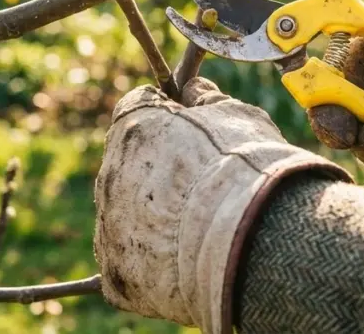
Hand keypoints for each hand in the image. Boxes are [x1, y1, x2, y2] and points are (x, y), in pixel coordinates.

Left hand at [94, 79, 349, 331]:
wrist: (255, 241)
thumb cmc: (249, 170)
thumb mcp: (237, 116)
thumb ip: (206, 98)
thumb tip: (192, 87)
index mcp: (133, 127)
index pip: (136, 107)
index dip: (165, 115)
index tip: (189, 127)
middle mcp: (109, 174)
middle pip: (130, 165)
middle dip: (159, 170)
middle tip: (203, 186)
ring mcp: (109, 229)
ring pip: (127, 215)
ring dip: (154, 218)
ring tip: (203, 229)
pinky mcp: (116, 277)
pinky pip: (126, 265)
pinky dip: (149, 266)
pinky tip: (182, 264)